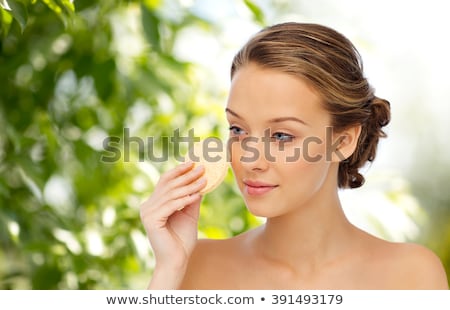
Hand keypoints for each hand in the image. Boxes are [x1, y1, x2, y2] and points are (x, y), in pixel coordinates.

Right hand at [140, 162, 205, 287]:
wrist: (177, 260)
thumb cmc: (182, 239)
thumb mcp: (189, 214)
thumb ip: (191, 198)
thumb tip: (200, 181)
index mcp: (153, 203)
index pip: (165, 181)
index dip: (178, 171)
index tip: (193, 162)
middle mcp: (147, 206)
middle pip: (168, 185)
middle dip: (187, 176)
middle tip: (202, 168)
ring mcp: (147, 213)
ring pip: (171, 194)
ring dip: (189, 186)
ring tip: (203, 180)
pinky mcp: (151, 220)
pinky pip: (171, 205)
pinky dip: (185, 199)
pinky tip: (197, 195)